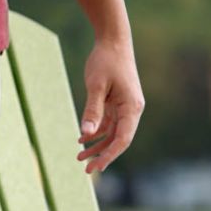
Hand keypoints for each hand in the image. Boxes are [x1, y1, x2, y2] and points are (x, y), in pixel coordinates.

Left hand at [77, 39, 143, 174]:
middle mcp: (132, 109)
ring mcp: (125, 106)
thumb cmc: (106, 61)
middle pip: (119, 139)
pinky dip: (96, 131)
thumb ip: (92, 110)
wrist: (113, 40)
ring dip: (97, 145)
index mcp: (132, 107)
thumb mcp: (96, 86)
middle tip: (86, 170)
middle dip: (103, 155)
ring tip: (79, 156)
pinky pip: (108, 123)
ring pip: (112, 133)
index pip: (123, 138)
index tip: (96, 167)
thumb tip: (86, 134)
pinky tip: (82, 138)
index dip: (110, 155)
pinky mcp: (117, 102)